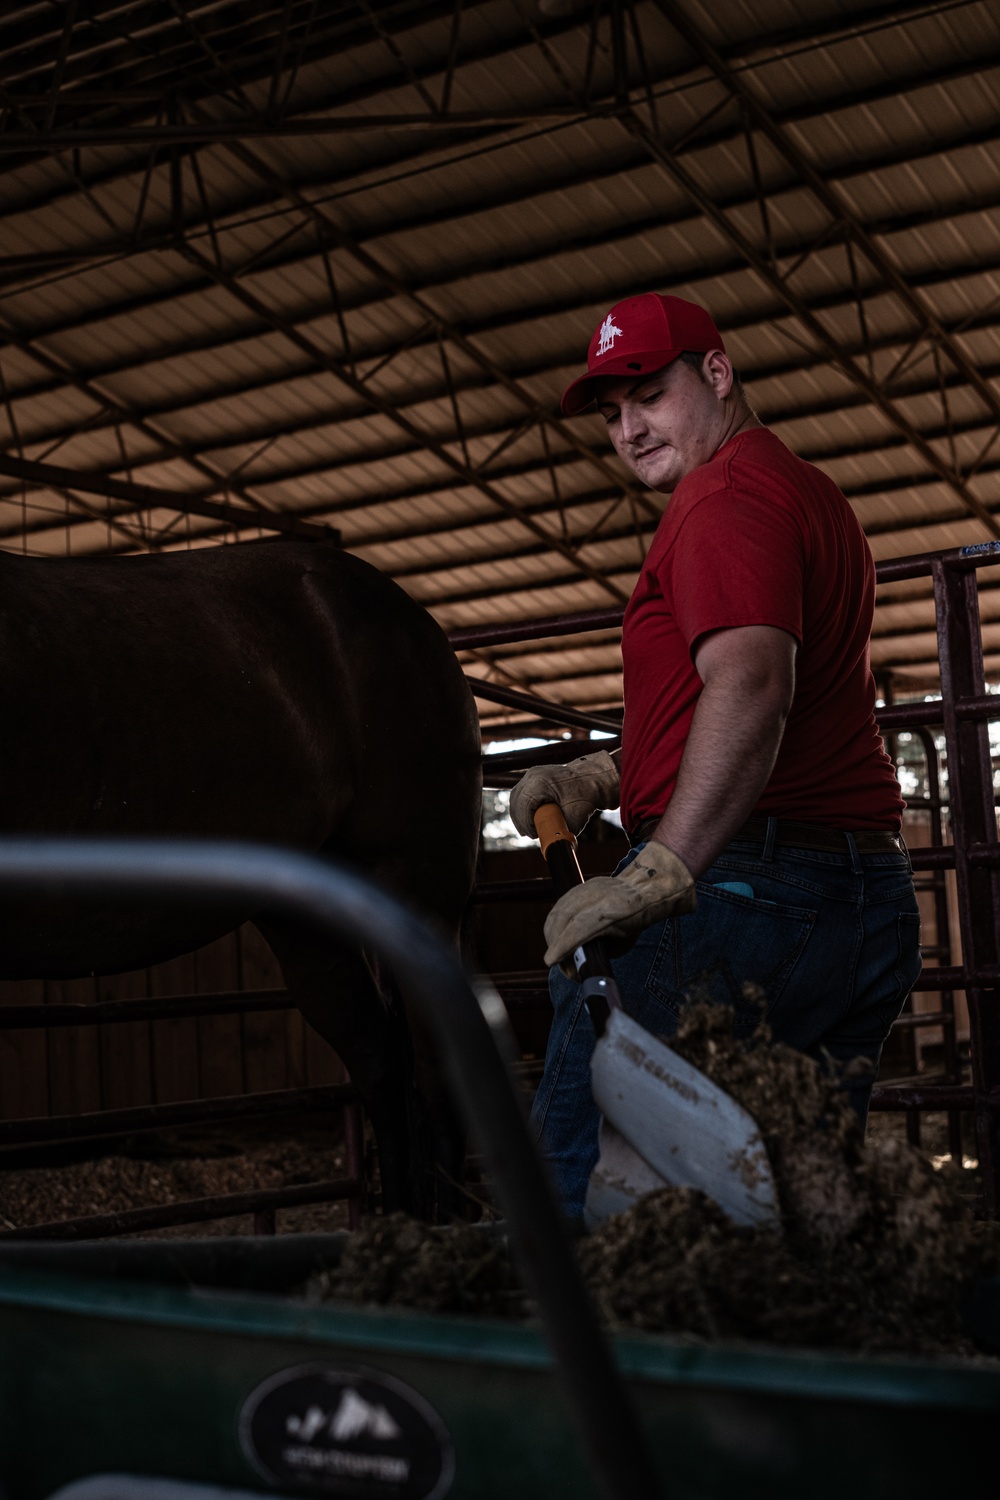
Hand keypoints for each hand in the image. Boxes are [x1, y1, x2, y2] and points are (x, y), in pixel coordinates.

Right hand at [508, 750, 619, 837]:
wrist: (592, 779)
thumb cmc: (586, 797)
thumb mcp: (576, 817)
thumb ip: (562, 832)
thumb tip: (551, 847)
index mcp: (541, 782)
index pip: (523, 804)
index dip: (525, 822)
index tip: (534, 835)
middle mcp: (534, 775)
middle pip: (517, 800)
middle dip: (521, 820)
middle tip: (531, 834)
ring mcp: (532, 773)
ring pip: (516, 796)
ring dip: (519, 814)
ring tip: (529, 829)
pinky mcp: (533, 776)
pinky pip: (520, 793)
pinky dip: (522, 806)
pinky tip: (527, 819)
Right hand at [543, 840, 695, 974]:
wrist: (641, 886)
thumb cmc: (636, 917)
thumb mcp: (624, 941)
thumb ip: (602, 950)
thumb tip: (581, 962)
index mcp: (609, 910)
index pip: (578, 928)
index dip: (562, 945)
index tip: (551, 960)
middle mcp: (592, 896)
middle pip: (561, 921)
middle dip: (555, 946)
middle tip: (563, 966)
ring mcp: (583, 889)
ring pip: (556, 914)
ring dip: (551, 937)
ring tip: (559, 953)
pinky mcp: (577, 888)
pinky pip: (558, 907)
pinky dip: (554, 925)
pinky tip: (557, 937)